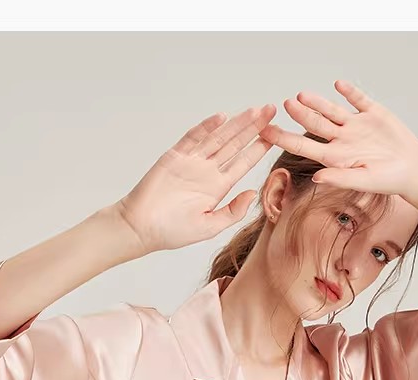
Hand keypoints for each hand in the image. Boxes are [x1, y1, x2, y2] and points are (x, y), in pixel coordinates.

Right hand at [114, 105, 277, 253]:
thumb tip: (253, 193)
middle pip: (235, 144)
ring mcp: (191, 162)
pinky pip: (193, 138)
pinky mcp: (174, 156)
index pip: (243, 163)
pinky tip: (221, 118)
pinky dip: (206, 127)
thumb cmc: (173, 231)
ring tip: (255, 111)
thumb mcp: (209, 226)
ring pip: (218, 137)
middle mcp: (207, 171)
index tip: (276, 135)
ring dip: (236, 124)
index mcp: (218, 187)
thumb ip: (232, 211)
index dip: (259, 148)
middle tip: (272, 110)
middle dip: (254, 128)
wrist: (141, 228)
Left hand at [259, 79, 417, 209]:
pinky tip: (339, 84)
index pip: (304, 146)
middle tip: (285, 104)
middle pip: (315, 124)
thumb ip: (340, 178)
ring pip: (332, 110)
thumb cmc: (389, 181)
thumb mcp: (363, 181)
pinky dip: (349, 91)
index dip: (285, 138)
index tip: (267, 132)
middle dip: (300, 114)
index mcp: (335, 157)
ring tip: (301, 94)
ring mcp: (356, 125)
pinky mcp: (372, 114)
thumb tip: (316, 178)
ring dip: (317, 101)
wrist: (413, 170)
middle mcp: (342, 139)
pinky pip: (358, 99)